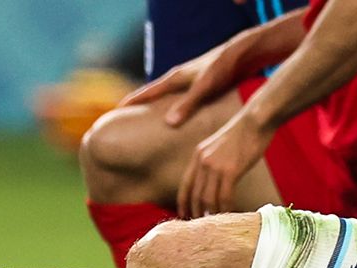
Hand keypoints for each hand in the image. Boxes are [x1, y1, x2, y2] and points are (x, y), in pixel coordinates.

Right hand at [120, 42, 244, 126]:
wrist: (241, 54)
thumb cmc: (222, 68)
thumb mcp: (204, 87)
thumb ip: (187, 105)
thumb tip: (168, 123)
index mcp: (174, 79)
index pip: (145, 93)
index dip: (130, 103)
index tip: (114, 114)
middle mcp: (178, 80)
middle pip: (152, 96)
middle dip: (138, 107)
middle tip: (125, 123)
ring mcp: (188, 83)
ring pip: (166, 99)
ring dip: (155, 110)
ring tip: (147, 125)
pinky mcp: (199, 86)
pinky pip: (179, 101)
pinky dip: (173, 110)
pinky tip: (177, 121)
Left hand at [177, 112, 273, 217]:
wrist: (256, 120)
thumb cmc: (244, 133)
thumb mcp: (220, 146)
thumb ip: (213, 161)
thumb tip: (213, 181)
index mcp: (198, 155)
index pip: (185, 185)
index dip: (183, 203)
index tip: (184, 215)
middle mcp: (202, 161)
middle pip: (195, 195)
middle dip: (197, 213)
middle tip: (203, 226)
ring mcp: (215, 165)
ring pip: (208, 199)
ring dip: (212, 213)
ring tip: (217, 223)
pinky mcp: (230, 170)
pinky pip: (225, 196)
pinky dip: (226, 208)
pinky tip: (230, 213)